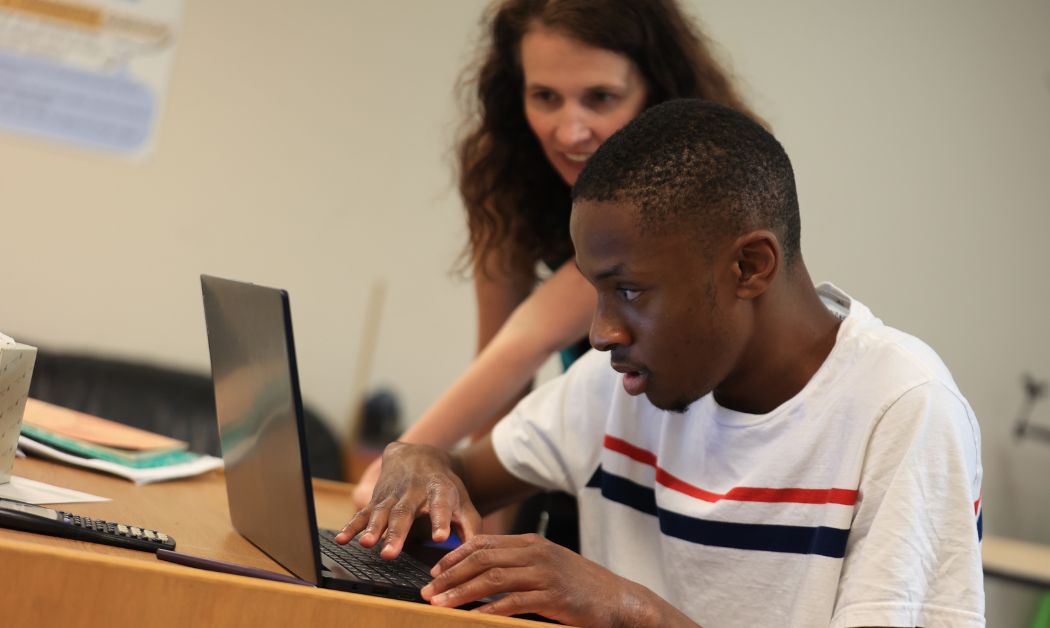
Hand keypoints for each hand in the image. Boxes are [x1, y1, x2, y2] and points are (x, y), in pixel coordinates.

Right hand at [334, 442, 481, 558]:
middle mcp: (414, 491)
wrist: (418, 455)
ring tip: (366, 544)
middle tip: (391, 554)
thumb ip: (470, 527)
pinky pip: (362, 512)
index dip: (441, 520)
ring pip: (381, 512)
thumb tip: (477, 552)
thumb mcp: (462, 502)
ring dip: (372, 528)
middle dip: (397, 533)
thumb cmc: (445, 487)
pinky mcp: (376, 498)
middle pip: (405, 513)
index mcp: (439, 490)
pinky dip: (352, 526)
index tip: (441, 537)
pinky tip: (342, 539)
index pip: (441, 504)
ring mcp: (392, 494)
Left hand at [420, 534, 682, 626]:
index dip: (455, 556)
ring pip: (492, 577)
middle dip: (450, 574)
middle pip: (482, 558)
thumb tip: (483, 573)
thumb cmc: (582, 588)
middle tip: (428, 590)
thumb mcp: (549, 566)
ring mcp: (545, 573)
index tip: (435, 571)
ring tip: (439, 603)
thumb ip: (520, 564)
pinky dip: (488, 609)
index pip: (484, 542)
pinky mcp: (553, 596)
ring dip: (461, 592)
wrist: (619, 600)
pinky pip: (512, 601)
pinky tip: (471, 617)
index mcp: (532, 543)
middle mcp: (536, 553)